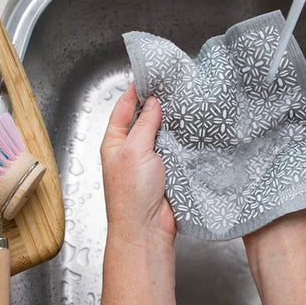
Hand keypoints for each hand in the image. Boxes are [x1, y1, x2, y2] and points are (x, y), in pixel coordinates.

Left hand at [87, 83, 184, 304]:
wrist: (146, 228)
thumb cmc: (131, 193)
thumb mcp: (135, 150)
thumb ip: (145, 124)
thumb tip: (152, 103)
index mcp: (114, 142)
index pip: (123, 110)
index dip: (134, 92)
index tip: (146, 77)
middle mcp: (130, 150)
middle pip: (143, 121)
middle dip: (156, 106)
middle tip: (171, 88)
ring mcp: (148, 161)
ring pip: (161, 135)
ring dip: (171, 124)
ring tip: (184, 105)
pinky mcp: (166, 172)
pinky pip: (173, 150)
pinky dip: (181, 141)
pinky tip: (191, 130)